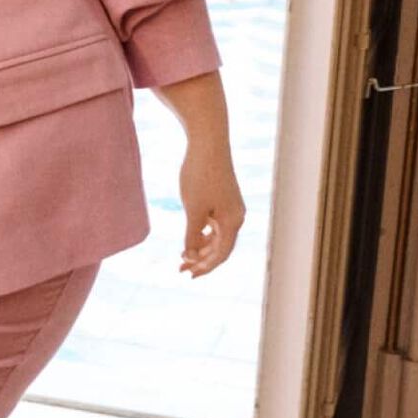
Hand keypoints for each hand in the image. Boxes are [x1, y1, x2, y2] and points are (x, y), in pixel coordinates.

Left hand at [178, 141, 244, 276]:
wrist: (208, 142)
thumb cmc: (200, 175)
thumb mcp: (193, 210)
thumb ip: (192, 236)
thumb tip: (190, 256)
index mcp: (232, 221)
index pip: (221, 254)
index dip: (205, 267)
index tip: (188, 275)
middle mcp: (236, 216)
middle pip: (220, 247)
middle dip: (201, 260)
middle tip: (180, 269)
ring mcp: (231, 207)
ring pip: (217, 236)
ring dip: (201, 248)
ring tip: (182, 256)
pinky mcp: (224, 198)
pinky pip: (215, 224)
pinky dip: (203, 233)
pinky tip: (190, 237)